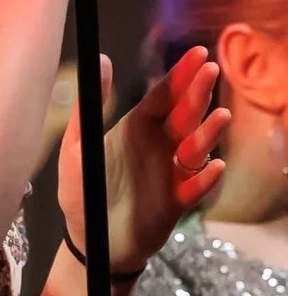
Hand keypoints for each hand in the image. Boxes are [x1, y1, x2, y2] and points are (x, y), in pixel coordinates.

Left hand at [58, 47, 229, 272]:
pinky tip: (214, 166)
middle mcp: (159, 146)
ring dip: (209, 133)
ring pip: (197, 148)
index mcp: (136, 129)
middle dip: (198, 93)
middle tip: (210, 71)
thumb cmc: (81, 191)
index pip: (163, 96)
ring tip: (218, 118)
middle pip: (185, 115)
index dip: (180, 76)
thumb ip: (87, 108)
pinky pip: (196, 188)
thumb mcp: (76, 147)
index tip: (198, 54)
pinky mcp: (177, 202)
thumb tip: (100, 60)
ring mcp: (171, 173)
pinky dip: (206, 178)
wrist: (89, 241)